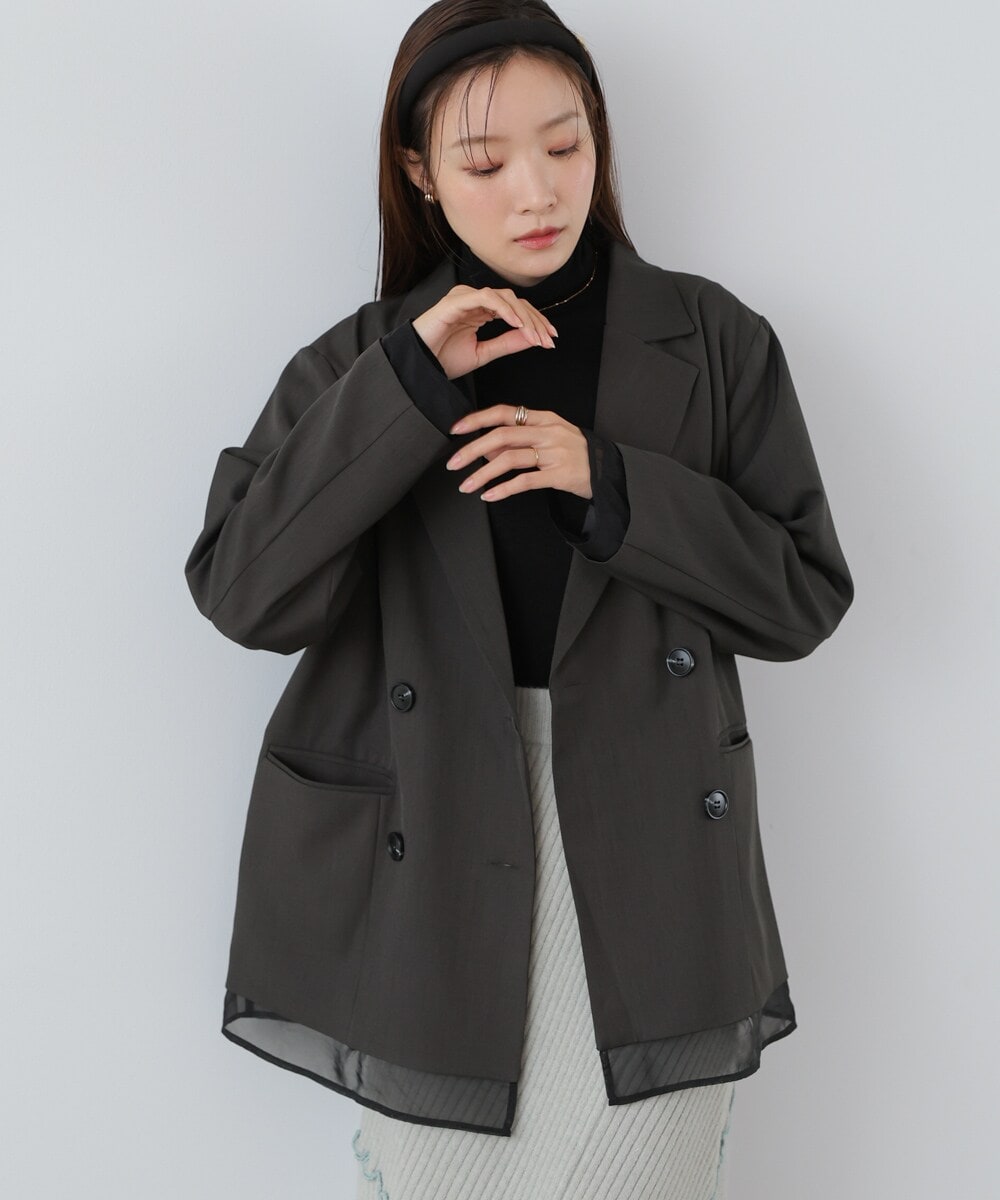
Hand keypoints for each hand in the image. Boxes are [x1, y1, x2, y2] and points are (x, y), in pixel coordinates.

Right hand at [411, 285, 557, 379]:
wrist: (418, 366)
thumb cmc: (442, 359)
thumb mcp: (483, 353)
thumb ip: (507, 343)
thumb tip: (533, 337)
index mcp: (481, 310)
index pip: (516, 310)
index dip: (536, 322)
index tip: (550, 339)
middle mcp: (475, 300)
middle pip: (515, 302)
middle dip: (535, 320)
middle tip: (548, 339)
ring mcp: (466, 297)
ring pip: (504, 298)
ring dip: (523, 317)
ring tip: (535, 335)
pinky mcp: (457, 300)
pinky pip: (486, 298)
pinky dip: (504, 309)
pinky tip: (516, 324)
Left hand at [445, 405, 592, 501]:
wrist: (606, 471)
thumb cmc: (573, 453)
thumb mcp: (548, 437)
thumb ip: (519, 440)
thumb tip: (486, 446)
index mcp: (543, 418)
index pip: (504, 412)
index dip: (477, 419)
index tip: (456, 429)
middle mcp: (548, 432)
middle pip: (502, 435)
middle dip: (472, 449)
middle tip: (453, 463)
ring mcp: (554, 453)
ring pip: (510, 459)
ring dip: (482, 473)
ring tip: (466, 485)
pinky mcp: (559, 475)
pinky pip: (525, 481)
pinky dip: (503, 489)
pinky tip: (489, 495)